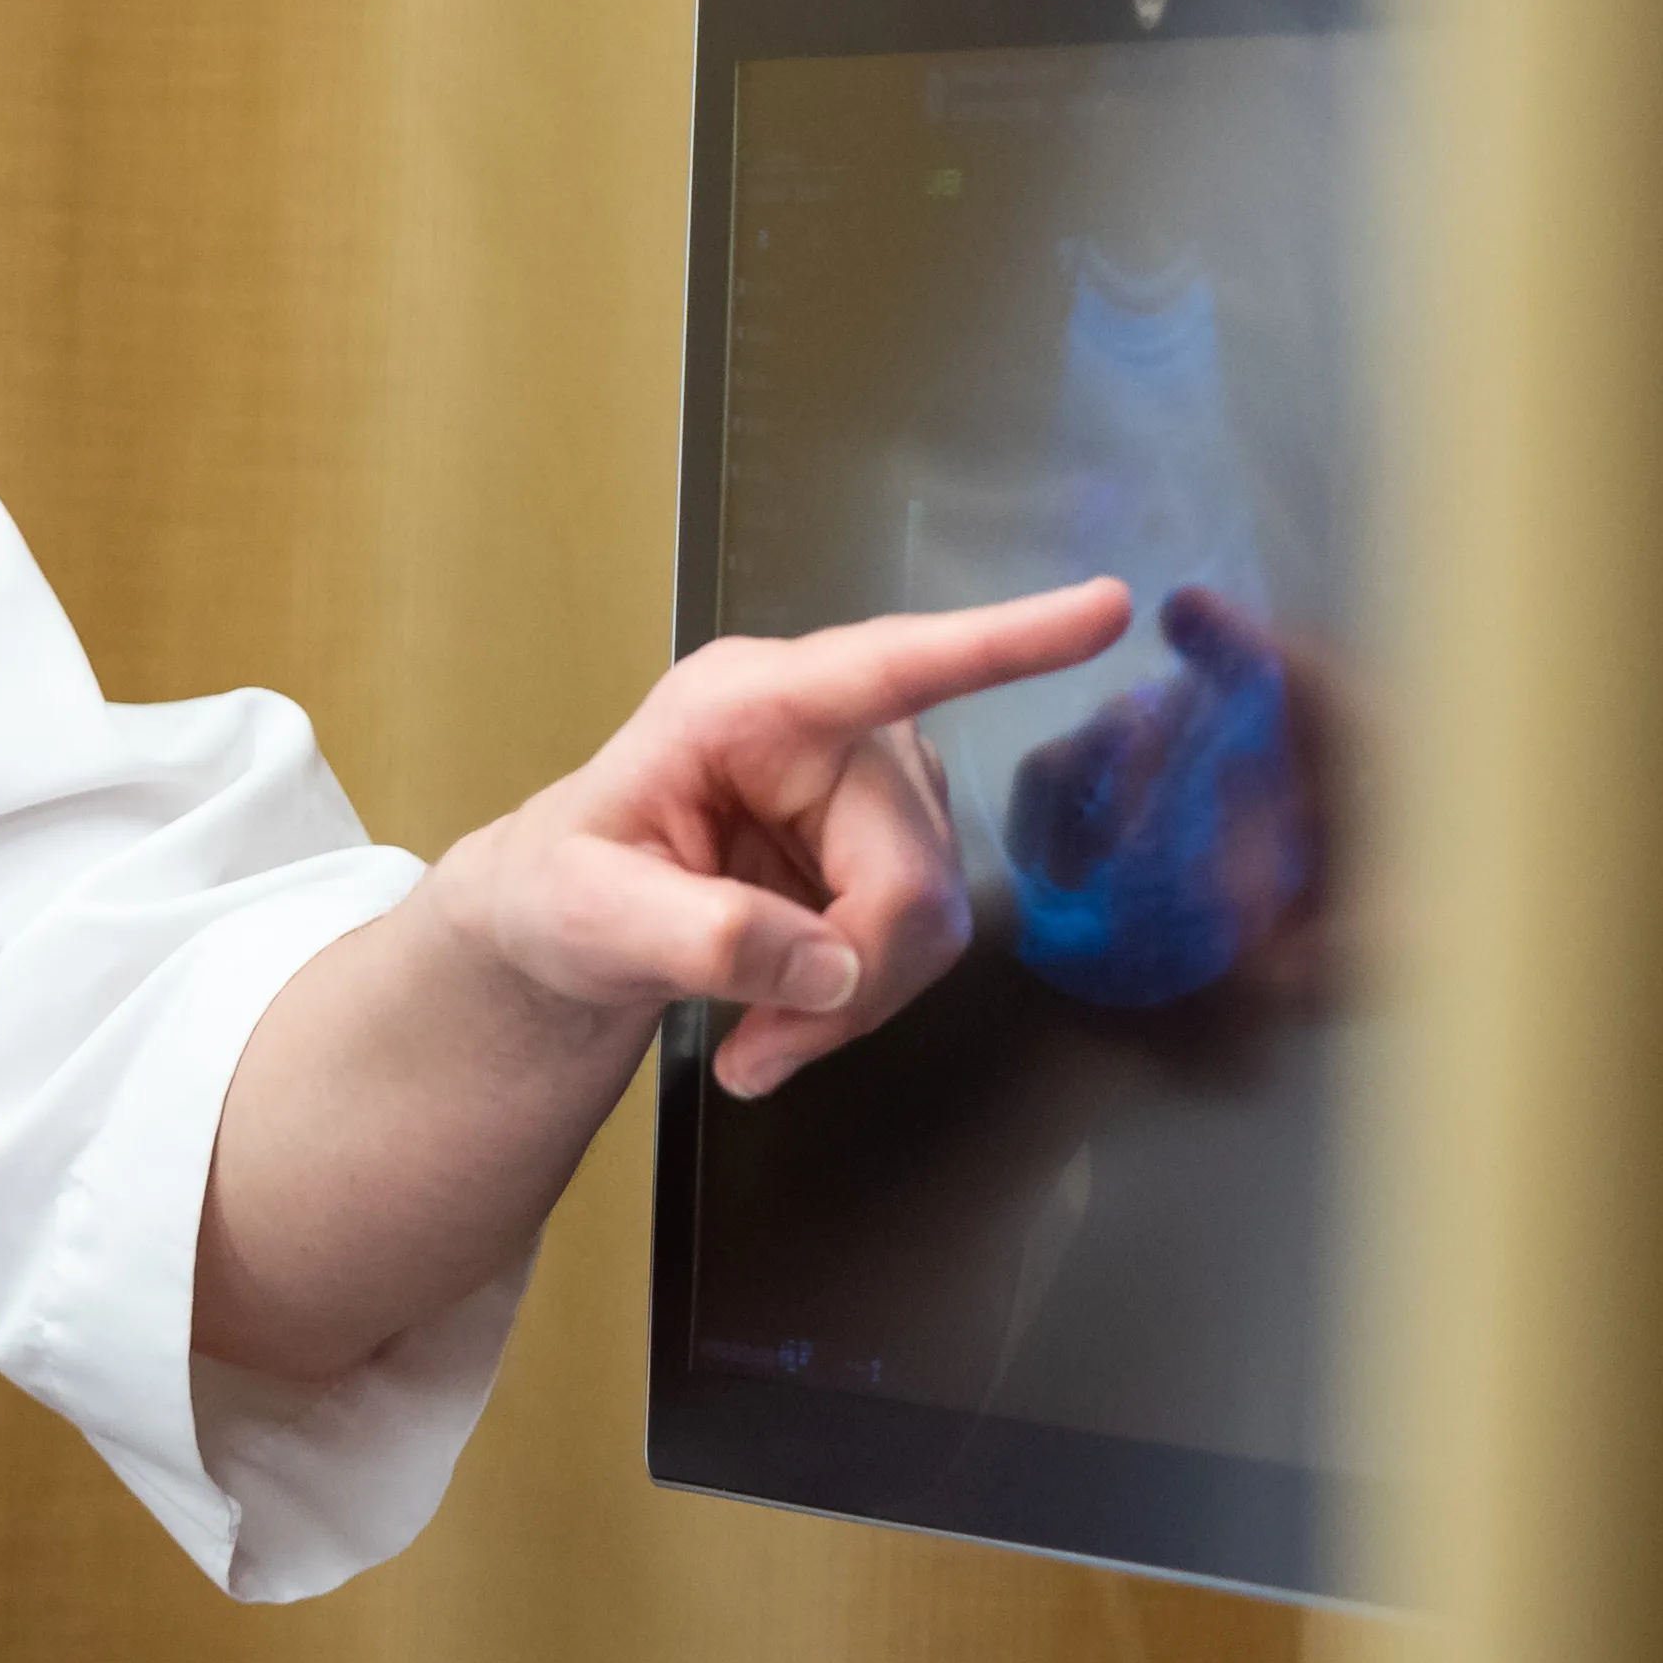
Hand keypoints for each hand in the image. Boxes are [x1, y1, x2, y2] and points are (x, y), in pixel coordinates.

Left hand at [438, 579, 1133, 1097]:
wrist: (563, 926)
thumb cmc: (557, 893)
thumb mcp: (583, 916)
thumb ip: (696, 936)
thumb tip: (828, 964)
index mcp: (744, 703)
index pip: (886, 666)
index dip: (1000, 643)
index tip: (1106, 607)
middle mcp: (827, 726)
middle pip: (913, 872)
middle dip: (850, 983)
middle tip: (759, 1056)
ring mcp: (869, 786)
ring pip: (930, 917)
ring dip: (853, 1004)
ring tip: (757, 1041)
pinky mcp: (889, 842)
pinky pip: (919, 941)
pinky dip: (859, 1003)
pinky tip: (786, 1017)